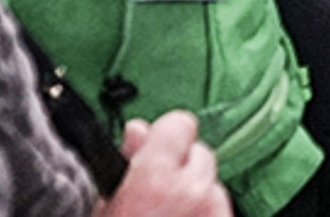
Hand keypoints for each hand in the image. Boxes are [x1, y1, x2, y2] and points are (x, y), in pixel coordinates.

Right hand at [97, 111, 230, 216]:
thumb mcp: (107, 203)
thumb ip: (125, 161)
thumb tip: (137, 130)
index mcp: (156, 178)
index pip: (180, 123)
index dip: (165, 136)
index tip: (154, 151)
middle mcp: (192, 190)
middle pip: (200, 153)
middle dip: (183, 167)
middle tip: (159, 194)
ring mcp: (214, 209)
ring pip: (213, 182)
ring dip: (197, 193)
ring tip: (171, 214)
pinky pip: (223, 206)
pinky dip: (208, 212)